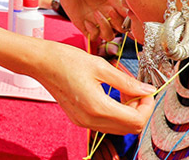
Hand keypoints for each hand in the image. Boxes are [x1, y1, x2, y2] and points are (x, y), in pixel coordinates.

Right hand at [34, 41, 152, 133]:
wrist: (41, 62)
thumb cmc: (66, 60)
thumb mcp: (101, 66)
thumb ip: (126, 81)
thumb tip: (146, 89)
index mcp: (97, 107)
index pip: (136, 120)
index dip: (147, 106)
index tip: (147, 91)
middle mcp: (90, 120)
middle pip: (130, 129)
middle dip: (140, 110)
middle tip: (139, 90)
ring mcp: (84, 122)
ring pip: (119, 128)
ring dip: (129, 113)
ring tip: (126, 90)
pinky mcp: (80, 119)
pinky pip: (106, 124)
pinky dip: (116, 113)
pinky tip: (114, 95)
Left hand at [55, 0, 126, 44]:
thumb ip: (118, 2)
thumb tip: (129, 14)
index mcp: (112, 5)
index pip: (125, 19)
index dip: (126, 20)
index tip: (125, 14)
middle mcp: (105, 15)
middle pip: (119, 30)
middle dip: (117, 23)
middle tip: (109, 10)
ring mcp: (94, 21)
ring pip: (108, 36)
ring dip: (105, 27)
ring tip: (96, 13)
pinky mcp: (83, 26)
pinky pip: (93, 37)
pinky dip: (93, 32)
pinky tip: (87, 21)